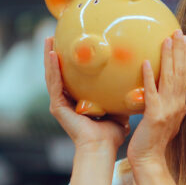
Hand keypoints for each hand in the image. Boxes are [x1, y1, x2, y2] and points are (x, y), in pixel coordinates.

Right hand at [43, 37, 129, 153]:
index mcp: (77, 102)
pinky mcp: (57, 107)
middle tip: (55, 36)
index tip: (70, 46)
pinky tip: (53, 54)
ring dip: (49, 57)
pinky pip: (54, 84)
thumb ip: (121, 95)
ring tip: (49, 39)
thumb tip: (136, 83)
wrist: (102, 148)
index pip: (71, 78)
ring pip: (52, 76)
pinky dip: (53, 68)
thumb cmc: (111, 134)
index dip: (69, 63)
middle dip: (55, 55)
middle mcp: (65, 102)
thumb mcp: (118, 108)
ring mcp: (59, 104)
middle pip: (58, 74)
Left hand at [127, 30, 185, 171]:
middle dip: (181, 51)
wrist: (150, 160)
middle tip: (179, 32)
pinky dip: (150, 77)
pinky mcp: (154, 116)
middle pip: (181, 73)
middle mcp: (177, 105)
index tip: (183, 39)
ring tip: (167, 40)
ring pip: (170, 78)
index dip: (185, 57)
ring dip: (169, 58)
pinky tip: (146, 63)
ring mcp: (167, 109)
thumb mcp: (164, 119)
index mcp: (179, 104)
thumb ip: (166, 104)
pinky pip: (152, 92)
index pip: (185, 76)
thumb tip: (165, 92)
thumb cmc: (153, 141)